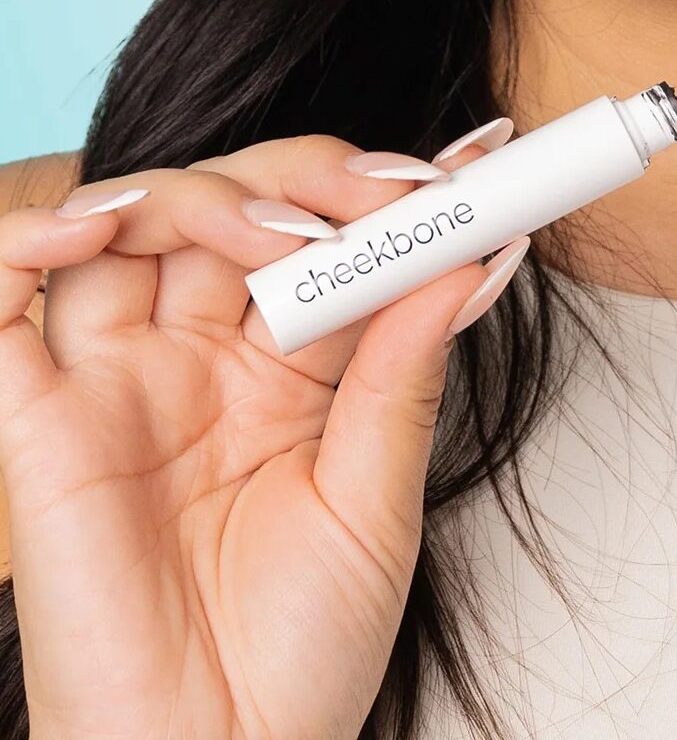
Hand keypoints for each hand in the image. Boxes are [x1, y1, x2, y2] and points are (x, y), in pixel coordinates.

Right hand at [0, 121, 523, 739]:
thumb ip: (405, 372)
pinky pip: (6, 297)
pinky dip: (36, 236)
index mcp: (288, 367)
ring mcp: (117, 378)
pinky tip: (100, 226)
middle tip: (386, 196)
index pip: (328, 234)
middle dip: (309, 177)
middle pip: (233, 203)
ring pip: (133, 222)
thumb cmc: (296, 661)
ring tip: (281, 232)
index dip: (386, 190)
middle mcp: (200, 355)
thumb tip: (475, 254)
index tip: (477, 167)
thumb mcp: (377, 502)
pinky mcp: (36, 421)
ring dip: (203, 193)